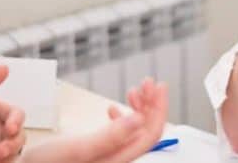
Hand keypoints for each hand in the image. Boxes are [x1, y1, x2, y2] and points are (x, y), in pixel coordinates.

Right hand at [20, 78, 167, 162]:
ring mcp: (109, 156)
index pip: (150, 134)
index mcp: (118, 161)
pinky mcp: (99, 152)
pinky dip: (121, 117)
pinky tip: (111, 108)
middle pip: (145, 131)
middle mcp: (117, 160)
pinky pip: (119, 133)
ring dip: (138, 108)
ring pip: (134, 130)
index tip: (159, 85)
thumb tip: (141, 120)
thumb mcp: (79, 149)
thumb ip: (111, 136)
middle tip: (148, 82)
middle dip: (150, 104)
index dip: (158, 109)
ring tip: (134, 90)